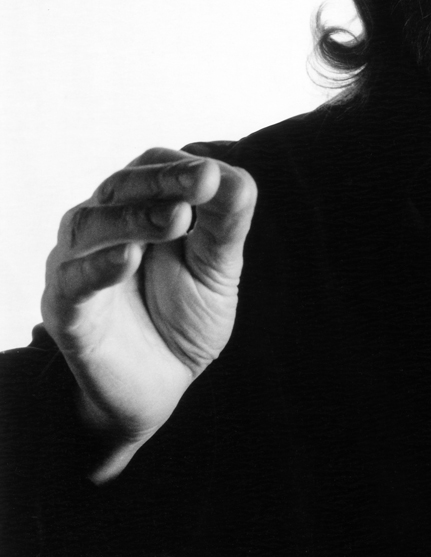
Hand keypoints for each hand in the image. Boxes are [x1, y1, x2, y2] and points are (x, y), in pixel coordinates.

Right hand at [41, 147, 255, 480]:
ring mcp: (79, 265)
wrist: (159, 388)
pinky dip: (98, 266)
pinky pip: (74, 282)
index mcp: (139, 210)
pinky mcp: (68, 310)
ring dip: (134, 218)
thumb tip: (238, 178)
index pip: (152, 169)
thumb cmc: (185, 318)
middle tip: (202, 180)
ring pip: (90, 225)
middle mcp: (102, 228)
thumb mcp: (217, 269)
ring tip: (176, 218)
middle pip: (121, 187)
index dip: (181, 168)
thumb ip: (225, 226)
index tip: (214, 173)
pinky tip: (128, 257)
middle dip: (163, 182)